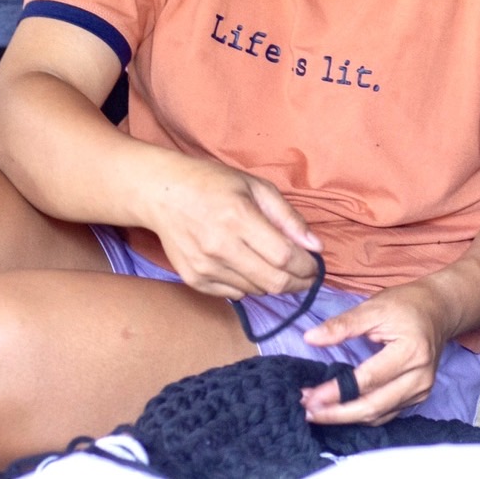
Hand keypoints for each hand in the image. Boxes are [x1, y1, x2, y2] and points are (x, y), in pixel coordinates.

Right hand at [140, 154, 321, 299]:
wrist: (163, 194)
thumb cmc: (214, 184)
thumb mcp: (257, 187)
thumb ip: (288, 218)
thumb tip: (316, 246)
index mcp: (239, 218)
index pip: (285, 257)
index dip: (307, 266)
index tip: (316, 265)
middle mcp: (220, 247)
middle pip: (273, 281)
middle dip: (298, 283)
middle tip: (306, 276)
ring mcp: (204, 266)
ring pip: (255, 291)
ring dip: (274, 283)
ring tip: (276, 266)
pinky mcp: (193, 279)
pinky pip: (233, 294)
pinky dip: (249, 286)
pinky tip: (248, 267)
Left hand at [298, 282, 453, 424]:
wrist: (439, 310)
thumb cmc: (406, 305)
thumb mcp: (374, 307)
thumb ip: (342, 325)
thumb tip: (310, 338)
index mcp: (411, 351)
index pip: (369, 379)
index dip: (338, 391)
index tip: (310, 397)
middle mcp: (420, 376)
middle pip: (374, 406)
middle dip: (337, 413)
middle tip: (307, 410)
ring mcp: (421, 390)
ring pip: (378, 415)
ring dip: (346, 417)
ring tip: (316, 411)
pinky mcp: (418, 397)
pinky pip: (386, 414)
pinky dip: (361, 415)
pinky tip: (339, 410)